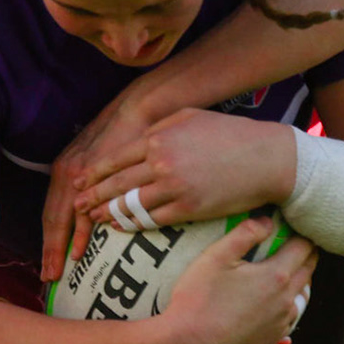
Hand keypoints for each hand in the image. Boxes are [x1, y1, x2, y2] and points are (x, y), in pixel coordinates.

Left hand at [42, 88, 157, 281]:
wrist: (139, 109)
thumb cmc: (122, 133)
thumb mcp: (97, 155)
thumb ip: (91, 178)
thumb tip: (90, 203)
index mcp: (65, 169)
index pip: (52, 211)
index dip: (49, 239)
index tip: (48, 262)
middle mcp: (67, 173)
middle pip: (52, 219)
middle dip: (49, 250)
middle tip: (47, 277)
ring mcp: (82, 177)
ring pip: (65, 219)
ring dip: (61, 247)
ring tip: (59, 271)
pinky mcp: (99, 180)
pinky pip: (89, 212)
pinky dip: (83, 234)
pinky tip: (81, 251)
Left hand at [75, 109, 295, 232]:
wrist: (267, 158)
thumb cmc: (231, 134)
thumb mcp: (191, 117)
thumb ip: (160, 128)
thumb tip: (139, 139)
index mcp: (158, 138)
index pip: (115, 159)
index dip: (94, 173)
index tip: (80, 182)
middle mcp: (161, 162)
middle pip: (116, 183)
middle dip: (92, 196)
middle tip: (77, 205)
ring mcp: (173, 187)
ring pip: (129, 204)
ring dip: (108, 213)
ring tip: (94, 219)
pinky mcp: (188, 209)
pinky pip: (151, 220)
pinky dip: (132, 224)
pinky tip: (121, 226)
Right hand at [160, 218, 318, 343]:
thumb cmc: (199, 297)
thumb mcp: (216, 256)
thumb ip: (245, 233)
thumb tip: (267, 222)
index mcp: (277, 276)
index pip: (304, 248)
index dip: (303, 234)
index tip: (297, 225)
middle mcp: (286, 300)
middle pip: (308, 270)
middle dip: (306, 253)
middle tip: (298, 241)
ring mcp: (281, 322)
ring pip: (302, 295)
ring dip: (299, 278)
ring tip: (289, 268)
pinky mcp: (273, 338)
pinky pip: (291, 315)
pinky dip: (290, 302)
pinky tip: (277, 298)